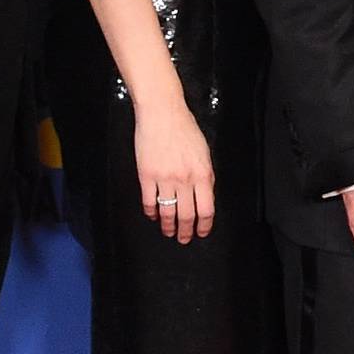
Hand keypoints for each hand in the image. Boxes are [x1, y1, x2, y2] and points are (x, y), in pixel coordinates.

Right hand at [135, 99, 214, 243]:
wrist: (163, 115)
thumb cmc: (186, 131)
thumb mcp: (204, 154)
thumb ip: (205, 176)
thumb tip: (204, 196)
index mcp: (203, 174)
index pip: (207, 209)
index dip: (205, 225)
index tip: (202, 232)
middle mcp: (185, 180)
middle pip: (187, 214)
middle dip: (186, 231)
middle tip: (184, 239)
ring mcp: (164, 178)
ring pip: (167, 211)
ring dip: (168, 225)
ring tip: (168, 232)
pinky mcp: (146, 175)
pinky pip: (149, 201)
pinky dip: (152, 212)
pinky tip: (153, 216)